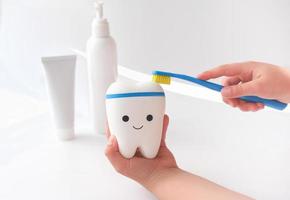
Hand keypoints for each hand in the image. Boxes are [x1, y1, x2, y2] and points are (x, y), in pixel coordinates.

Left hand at [105, 115, 251, 199]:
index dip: (113, 122)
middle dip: (131, 116)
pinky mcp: (157, 141)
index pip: (115, 133)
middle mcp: (133, 144)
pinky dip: (161, 123)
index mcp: (123, 149)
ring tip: (147, 109)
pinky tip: (162, 117)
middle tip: (132, 106)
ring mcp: (145, 142)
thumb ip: (112, 153)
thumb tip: (112, 138)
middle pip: (130, 126)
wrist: (163, 176)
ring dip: (146, 117)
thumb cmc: (143, 174)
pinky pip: (158, 129)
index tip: (114, 112)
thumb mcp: (122, 166)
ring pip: (144, 126)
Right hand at [198, 61, 289, 110]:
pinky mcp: (253, 93)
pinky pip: (244, 101)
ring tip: (254, 106)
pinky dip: (249, 106)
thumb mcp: (258, 87)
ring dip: (243, 104)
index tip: (199, 78)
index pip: (223, 70)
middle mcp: (245, 76)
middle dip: (232, 98)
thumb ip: (239, 90)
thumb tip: (223, 93)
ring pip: (236, 97)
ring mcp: (249, 85)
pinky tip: (259, 105)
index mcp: (245, 68)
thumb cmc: (282, 81)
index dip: (210, 74)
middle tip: (237, 104)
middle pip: (228, 88)